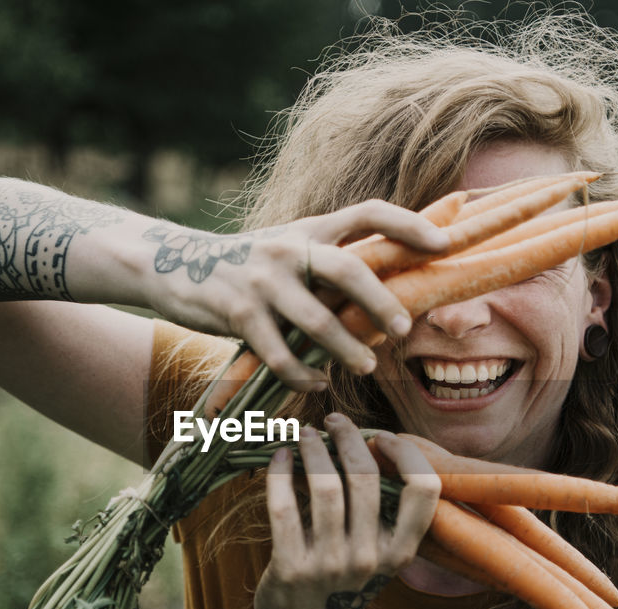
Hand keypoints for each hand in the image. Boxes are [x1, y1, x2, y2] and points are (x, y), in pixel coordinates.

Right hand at [146, 201, 447, 390]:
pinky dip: (303, 376)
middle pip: (348, 269)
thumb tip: (389, 287)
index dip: (409, 224)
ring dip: (346, 349)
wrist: (172, 266)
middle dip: (381, 302)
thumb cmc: (248, 267)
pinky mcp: (237, 313)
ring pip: (316, 320)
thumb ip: (329, 261)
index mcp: (310, 229)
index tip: (445, 245)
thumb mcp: (289, 249)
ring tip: (366, 368)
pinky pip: (280, 354)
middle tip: (404, 329)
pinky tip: (316, 386)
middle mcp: (289, 248)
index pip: (368, 212)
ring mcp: (262, 280)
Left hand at [253, 413, 441, 608]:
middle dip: (348, 438)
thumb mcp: (377, 555)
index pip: (424, 491)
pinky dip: (279, 474)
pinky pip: (285, 508)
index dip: (406, 453)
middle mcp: (369, 558)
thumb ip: (378, 511)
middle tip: (333, 422)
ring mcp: (329, 565)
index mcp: (399, 552)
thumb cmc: (344, 584)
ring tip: (303, 434)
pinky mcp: (291, 568)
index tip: (382, 437)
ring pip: (324, 487)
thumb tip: (362, 443)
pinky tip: (278, 459)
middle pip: (366, 478)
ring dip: (312, 449)